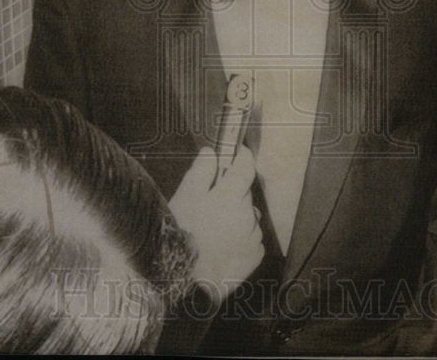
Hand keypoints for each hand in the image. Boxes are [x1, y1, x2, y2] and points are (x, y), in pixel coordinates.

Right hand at [168, 146, 263, 302]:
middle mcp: (248, 215)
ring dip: (236, 217)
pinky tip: (220, 245)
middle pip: (244, 194)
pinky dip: (240, 237)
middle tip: (210, 203)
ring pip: (249, 217)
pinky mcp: (255, 256)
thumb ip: (200, 173)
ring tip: (212, 230)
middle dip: (231, 193)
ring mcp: (253, 237)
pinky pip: (251, 238)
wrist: (186, 284)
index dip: (242, 157)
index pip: (245, 168)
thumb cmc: (181, 239)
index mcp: (230, 198)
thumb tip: (210, 153)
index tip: (239, 152)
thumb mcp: (183, 201)